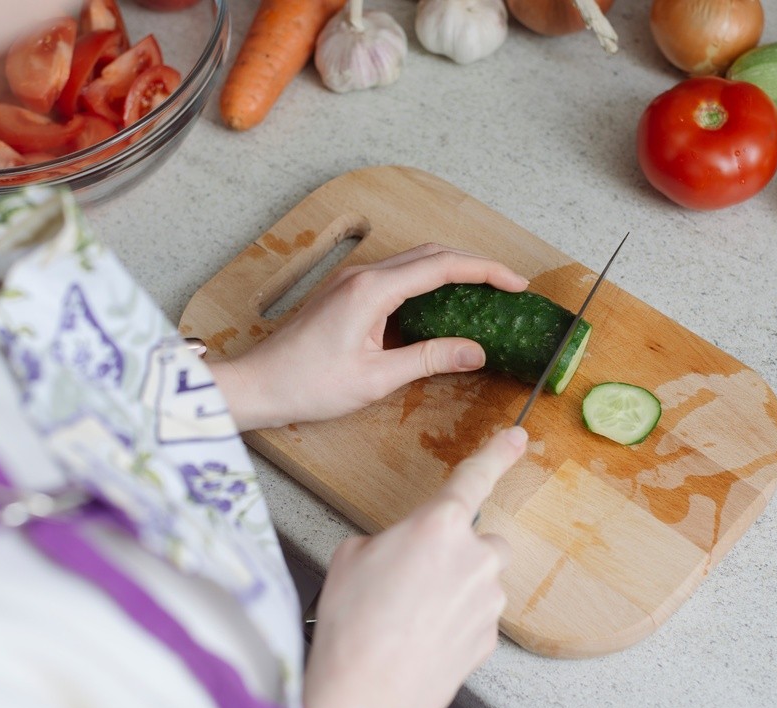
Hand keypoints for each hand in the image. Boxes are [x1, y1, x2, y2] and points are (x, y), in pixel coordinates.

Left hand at [209, 244, 527, 429]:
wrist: (259, 384)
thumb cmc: (308, 384)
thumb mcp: (376, 378)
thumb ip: (429, 359)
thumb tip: (476, 352)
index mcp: (373, 290)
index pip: (443, 266)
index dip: (485, 271)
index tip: (516, 283)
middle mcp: (364, 275)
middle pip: (431, 255)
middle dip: (474, 265)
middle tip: (507, 287)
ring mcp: (352, 281)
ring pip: (414, 262)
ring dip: (450, 271)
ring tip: (482, 293)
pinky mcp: (346, 292)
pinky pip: (396, 277)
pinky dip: (426, 283)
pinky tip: (440, 305)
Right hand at [301, 426, 526, 707]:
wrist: (365, 694)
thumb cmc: (353, 626)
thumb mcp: (351, 557)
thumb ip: (388, 540)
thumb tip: (397, 551)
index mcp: (437, 525)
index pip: (475, 477)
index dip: (499, 452)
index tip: (518, 437)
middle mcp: (473, 557)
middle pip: (480, 540)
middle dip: (457, 551)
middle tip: (415, 575)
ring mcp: (486, 600)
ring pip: (481, 579)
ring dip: (457, 587)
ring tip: (411, 612)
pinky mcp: (489, 636)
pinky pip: (477, 615)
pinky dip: (456, 620)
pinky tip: (422, 635)